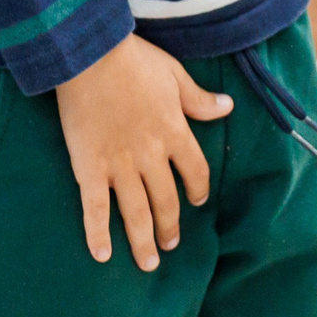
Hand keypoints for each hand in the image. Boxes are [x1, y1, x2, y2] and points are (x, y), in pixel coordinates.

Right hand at [54, 33, 232, 269]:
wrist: (89, 54)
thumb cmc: (132, 59)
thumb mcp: (174, 73)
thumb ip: (199, 98)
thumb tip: (228, 106)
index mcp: (174, 132)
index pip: (195, 171)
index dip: (198, 190)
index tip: (197, 201)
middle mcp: (150, 155)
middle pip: (166, 201)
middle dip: (170, 228)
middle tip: (170, 246)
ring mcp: (119, 165)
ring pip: (136, 212)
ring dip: (143, 241)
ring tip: (148, 263)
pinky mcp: (89, 167)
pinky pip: (94, 208)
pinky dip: (97, 234)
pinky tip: (102, 254)